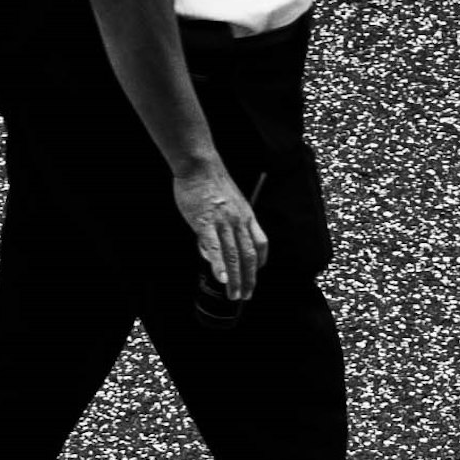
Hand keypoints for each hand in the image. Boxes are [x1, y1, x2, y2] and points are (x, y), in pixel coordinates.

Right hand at [175, 157, 267, 305]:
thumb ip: (226, 222)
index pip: (260, 243)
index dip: (260, 262)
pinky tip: (221, 279)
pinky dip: (219, 265)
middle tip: (246, 295)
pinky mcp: (206, 223)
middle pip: (249, 255)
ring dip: (235, 279)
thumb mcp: (228, 201)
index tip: (255, 274)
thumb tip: (214, 245)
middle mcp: (239, 221)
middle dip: (249, 279)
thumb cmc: (210, 181)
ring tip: (234, 295)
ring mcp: (223, 222)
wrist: (199, 164)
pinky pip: (215, 248)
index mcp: (247, 215)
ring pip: (233, 256)